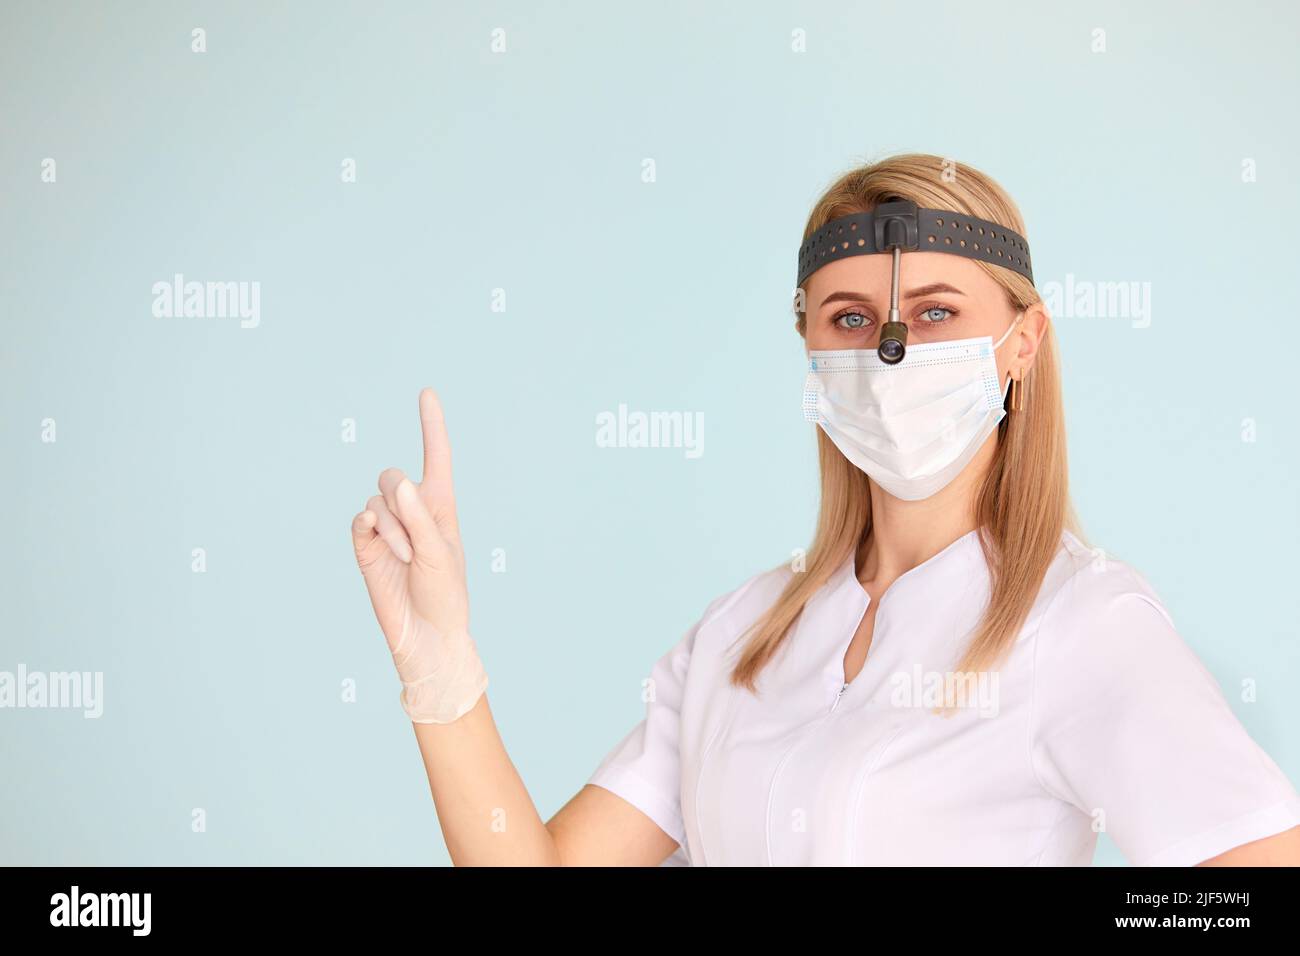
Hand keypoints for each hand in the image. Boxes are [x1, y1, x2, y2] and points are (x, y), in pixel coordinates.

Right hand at [350, 388, 486, 722]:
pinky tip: (378, 546)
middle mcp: (412, 511)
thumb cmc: (446, 596)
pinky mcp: (364, 546)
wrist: (427, 636)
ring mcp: (386, 528)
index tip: (427, 392)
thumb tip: (398, 484)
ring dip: (393, 529)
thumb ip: (421, 519)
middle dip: (402, 505)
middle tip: (418, 544)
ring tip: (407, 560)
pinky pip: (359, 520)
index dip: (431, 425)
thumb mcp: (442, 555)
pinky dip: (370, 530)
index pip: (436, 456)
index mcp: (441, 506)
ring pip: (377, 502)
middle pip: (392, 477)